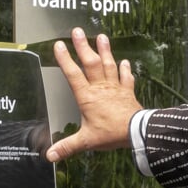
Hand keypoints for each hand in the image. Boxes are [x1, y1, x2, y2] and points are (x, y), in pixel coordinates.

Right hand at [46, 28, 142, 162]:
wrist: (136, 132)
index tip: (59, 45)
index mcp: (87, 97)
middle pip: (90, 63)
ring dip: (105, 50)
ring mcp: (115, 88)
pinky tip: (125, 61)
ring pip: (109, 65)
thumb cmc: (111, 134)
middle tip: (77, 31)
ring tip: (101, 36)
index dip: (65, 60)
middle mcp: (101, 88)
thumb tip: (50, 156)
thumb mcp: (86, 141)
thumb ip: (67, 147)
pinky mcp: (128, 92)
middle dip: (83, 46)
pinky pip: (126, 78)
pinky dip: (126, 69)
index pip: (73, 75)